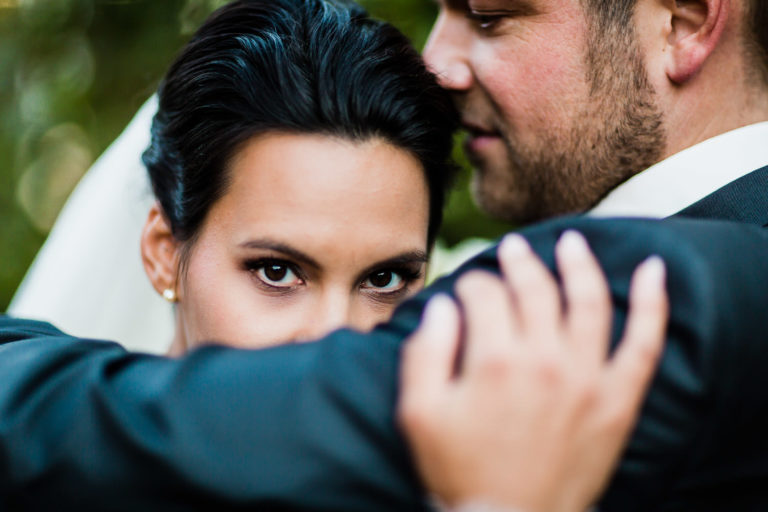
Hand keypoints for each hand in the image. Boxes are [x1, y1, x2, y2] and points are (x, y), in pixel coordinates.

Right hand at [397, 231, 667, 511]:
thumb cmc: (459, 471)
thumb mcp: (419, 413)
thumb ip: (425, 352)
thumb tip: (443, 306)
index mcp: (495, 361)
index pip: (486, 296)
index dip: (471, 283)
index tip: (466, 289)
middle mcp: (546, 361)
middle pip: (534, 290)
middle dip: (518, 263)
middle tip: (511, 249)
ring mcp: (587, 379)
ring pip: (588, 302)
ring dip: (579, 264)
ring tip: (571, 241)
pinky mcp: (616, 401)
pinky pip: (642, 345)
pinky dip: (652, 304)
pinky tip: (653, 271)